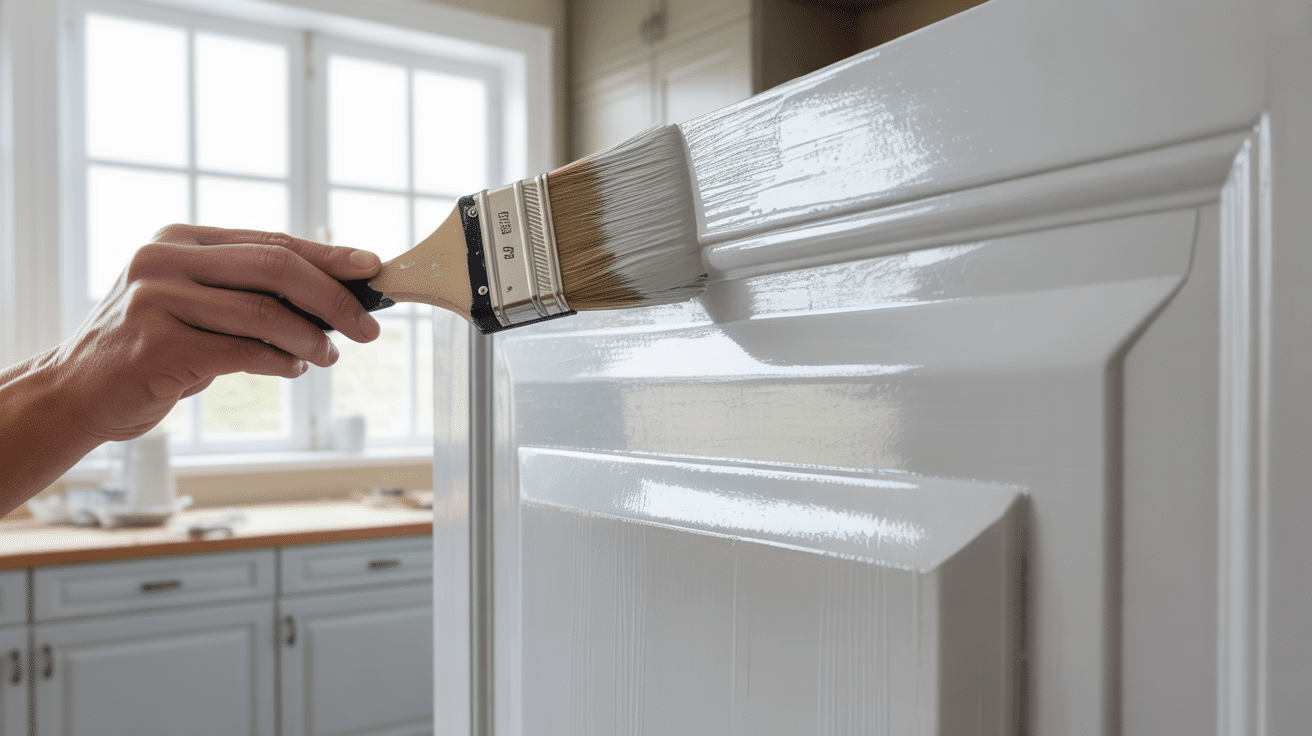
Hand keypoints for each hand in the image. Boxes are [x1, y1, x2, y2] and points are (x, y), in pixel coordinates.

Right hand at [53, 224, 381, 442]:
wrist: (77, 391)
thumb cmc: (151, 346)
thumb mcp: (194, 303)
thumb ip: (246, 292)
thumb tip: (334, 298)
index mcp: (179, 239)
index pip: (272, 241)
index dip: (328, 256)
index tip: (371, 269)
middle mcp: (164, 261)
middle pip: (275, 268)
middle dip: (333, 298)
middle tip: (367, 327)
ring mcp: (156, 302)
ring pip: (264, 313)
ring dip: (310, 338)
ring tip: (328, 356)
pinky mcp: (156, 347)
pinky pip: (241, 353)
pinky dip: (279, 362)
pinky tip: (293, 368)